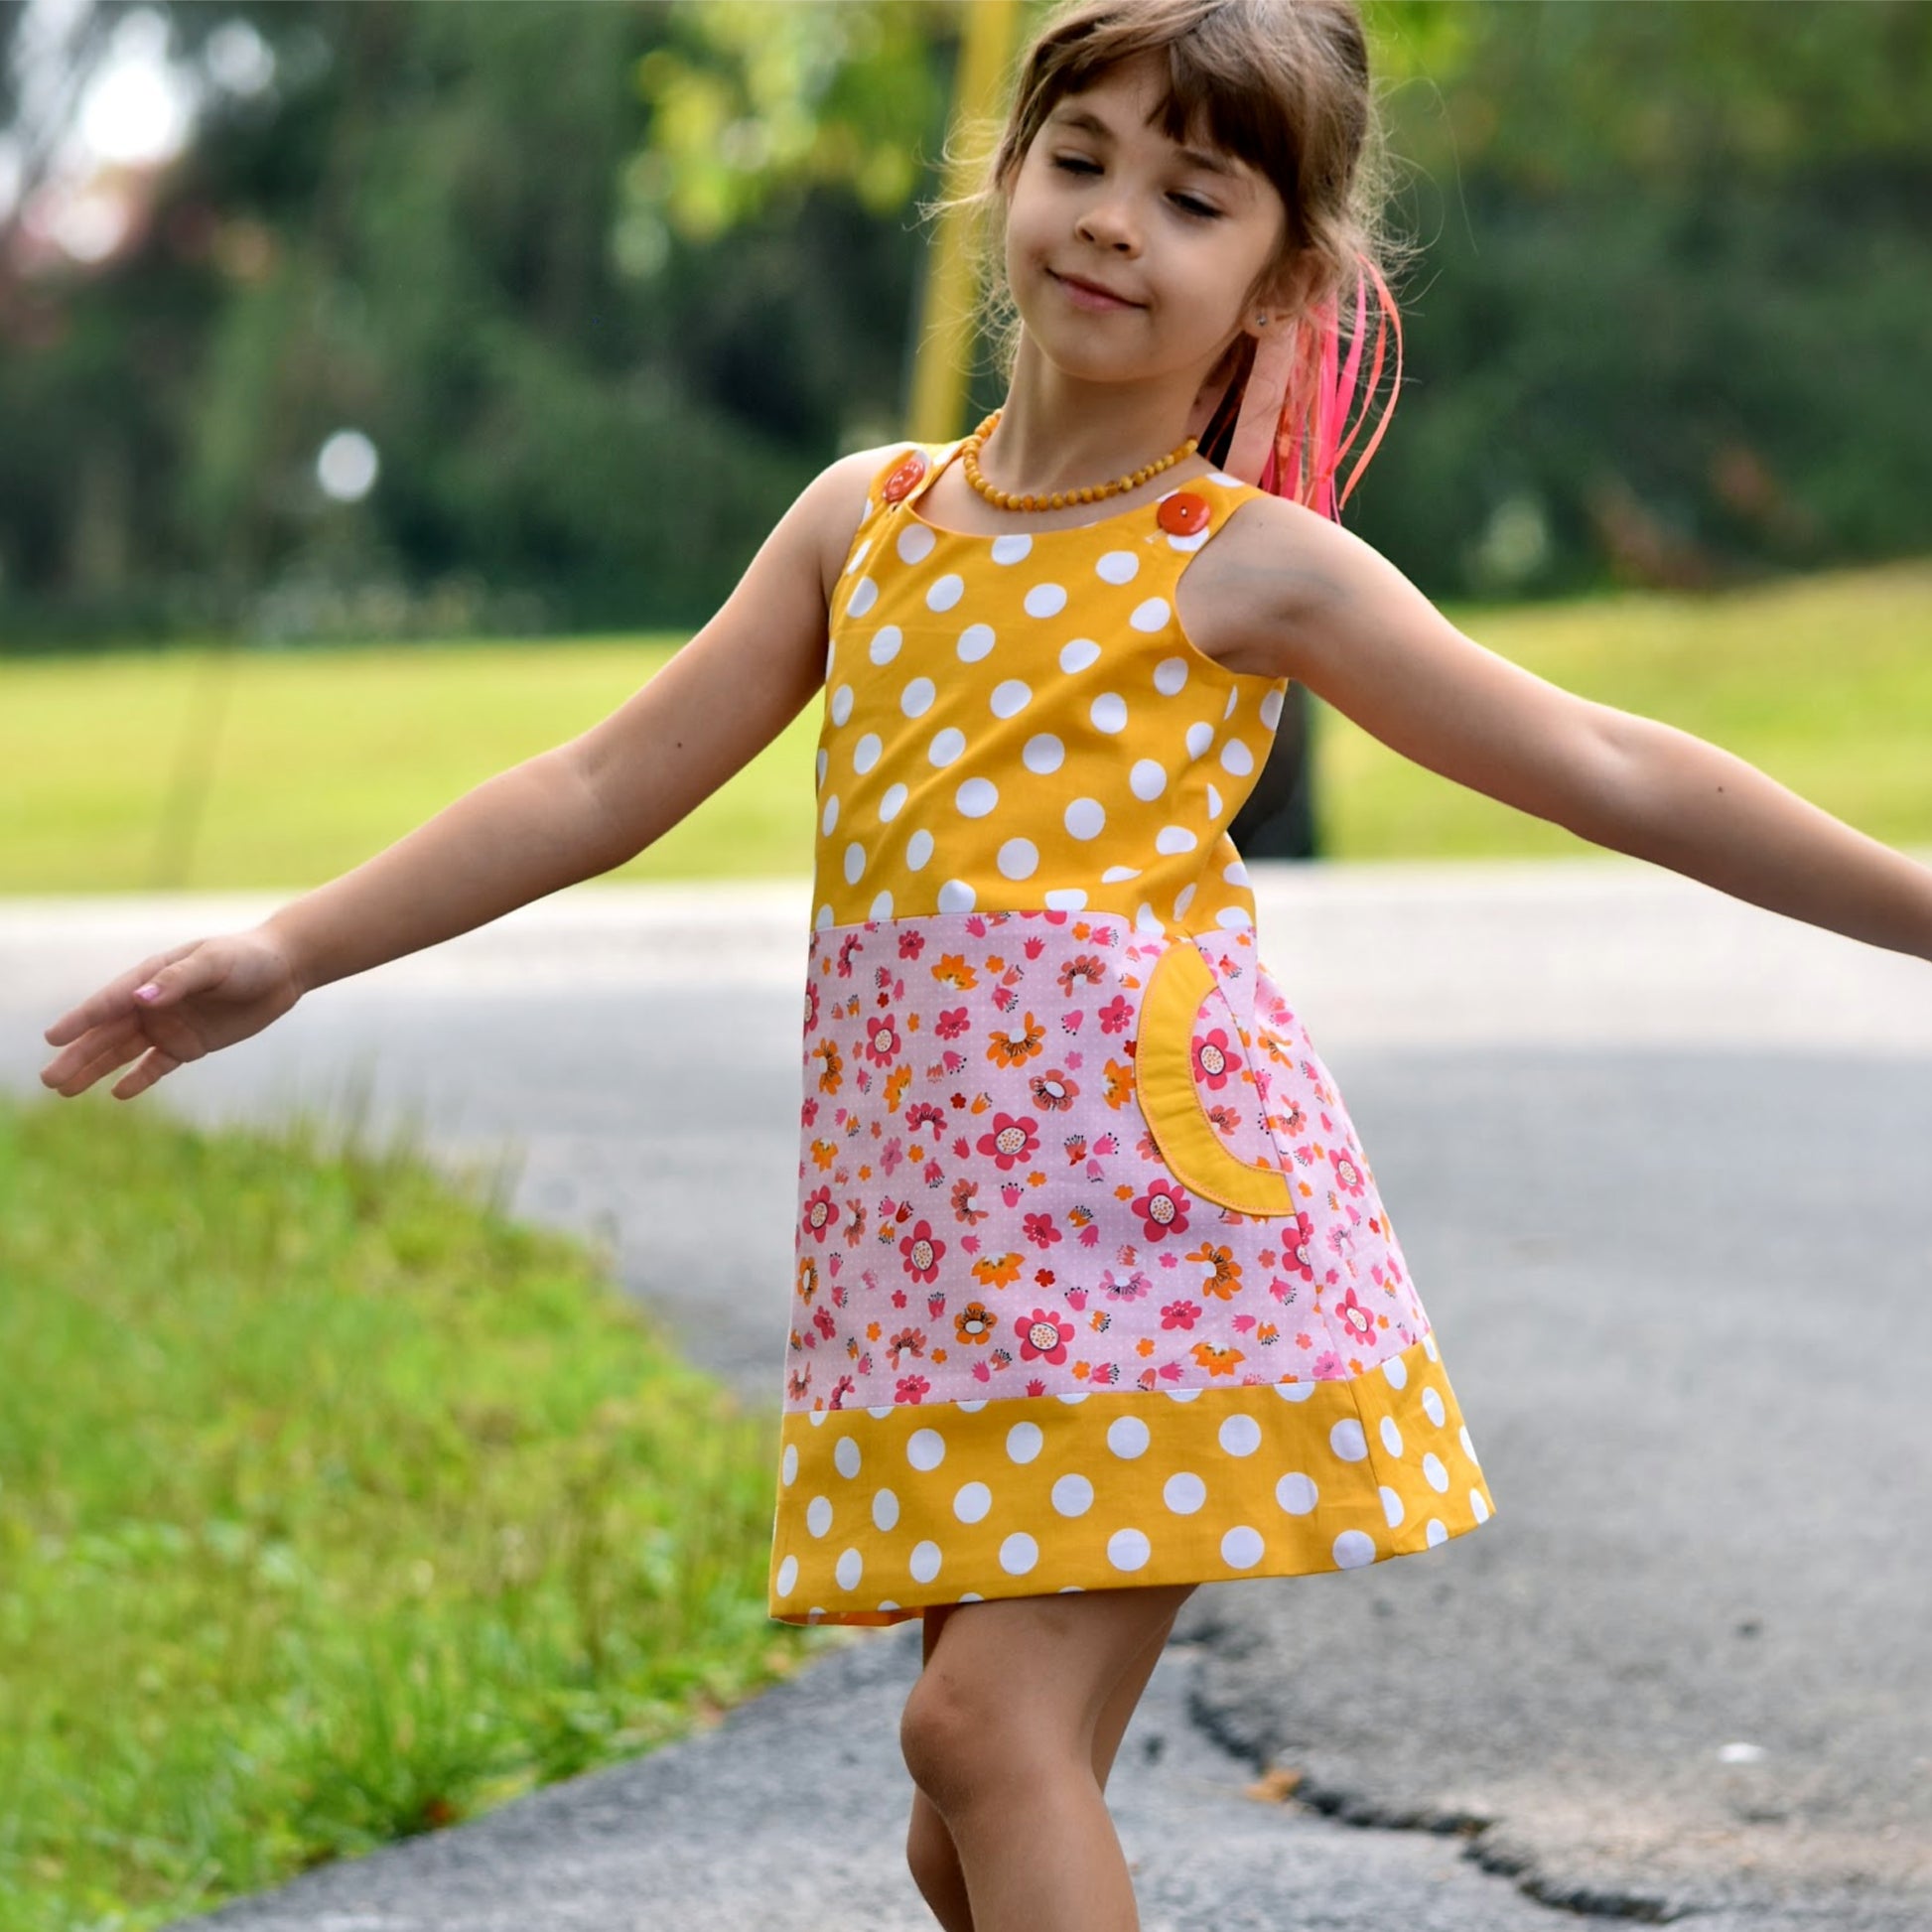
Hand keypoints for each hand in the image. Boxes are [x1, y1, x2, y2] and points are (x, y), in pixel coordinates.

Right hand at [39, 926, 305, 1100]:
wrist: (283, 970)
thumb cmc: (247, 958)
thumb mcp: (214, 963)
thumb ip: (178, 980)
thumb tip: (140, 1000)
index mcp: (152, 977)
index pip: (110, 1002)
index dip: (81, 1020)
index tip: (52, 1038)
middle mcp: (153, 1003)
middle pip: (107, 1033)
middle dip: (78, 1055)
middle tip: (48, 1079)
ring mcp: (169, 1025)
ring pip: (124, 1052)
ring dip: (96, 1070)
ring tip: (65, 1090)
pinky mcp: (189, 1044)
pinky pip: (157, 1065)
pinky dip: (139, 1078)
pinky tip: (118, 1093)